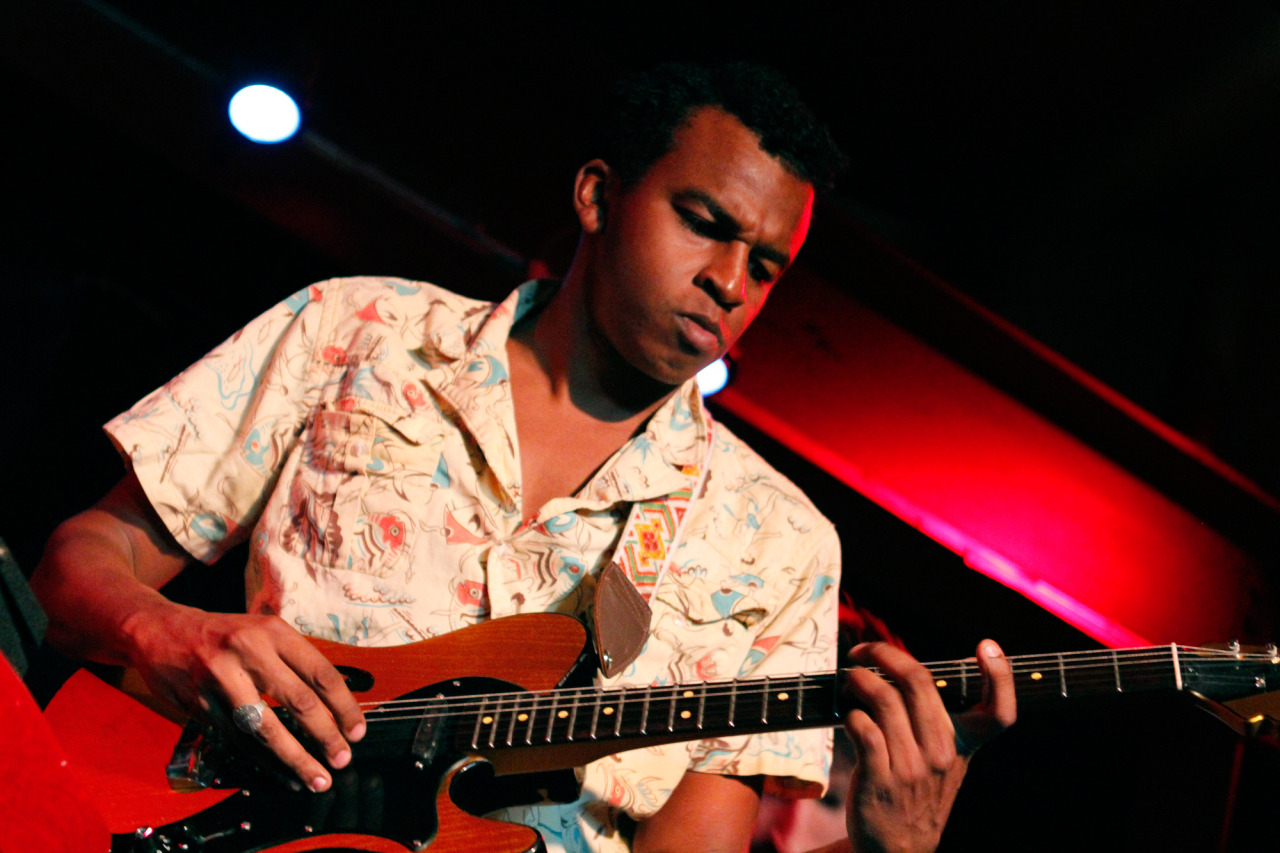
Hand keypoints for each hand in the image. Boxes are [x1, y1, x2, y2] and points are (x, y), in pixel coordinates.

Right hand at [123, 602, 365, 791]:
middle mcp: (250, 652)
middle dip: (326, 736)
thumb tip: (334, 705)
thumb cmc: (223, 636)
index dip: (344, 706)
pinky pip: (239, 740)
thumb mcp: (261, 632)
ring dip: (296, 758)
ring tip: (317, 778)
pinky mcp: (201, 704)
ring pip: (267, 728)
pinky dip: (265, 761)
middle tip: (343, 759)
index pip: (321, 673)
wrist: (158, 630)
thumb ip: (292, 663)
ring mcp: (222, 679)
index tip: (357, 731)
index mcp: (273, 632)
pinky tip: (283, 774)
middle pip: (300, 701)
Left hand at [841, 639, 1014, 852]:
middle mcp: (943, 754)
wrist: (898, 847)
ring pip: (885, 700)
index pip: (999, 713)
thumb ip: (936, 718)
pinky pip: (863, 728)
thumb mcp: (945, 759)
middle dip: (885, 654)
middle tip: (865, 651)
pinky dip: (850, 713)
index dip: (1001, 677)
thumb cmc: (918, 789)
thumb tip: (906, 667)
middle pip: (919, 683)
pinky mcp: (879, 778)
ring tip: (850, 678)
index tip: (988, 646)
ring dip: (860, 679)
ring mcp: (912, 767)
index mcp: (966, 745)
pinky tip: (848, 715)